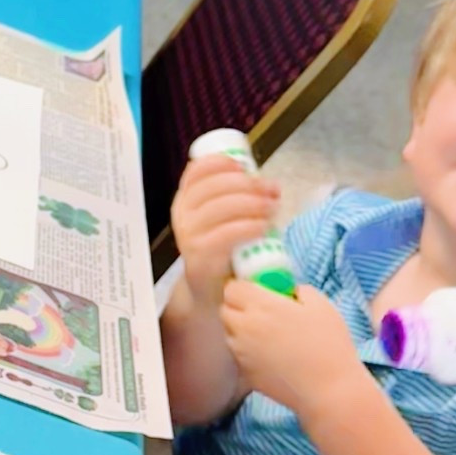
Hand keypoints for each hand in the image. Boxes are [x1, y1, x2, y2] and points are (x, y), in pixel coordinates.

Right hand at [170, 154, 281, 310]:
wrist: (211, 291)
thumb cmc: (223, 249)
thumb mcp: (224, 219)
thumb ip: (237, 199)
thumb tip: (268, 184)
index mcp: (186, 199)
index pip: (196, 171)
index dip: (220, 163)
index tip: (244, 166)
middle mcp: (182, 215)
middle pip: (212, 187)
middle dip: (247, 184)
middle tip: (271, 189)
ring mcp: (188, 236)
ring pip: (220, 208)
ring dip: (252, 204)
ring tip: (273, 208)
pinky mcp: (199, 257)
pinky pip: (226, 235)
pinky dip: (248, 227)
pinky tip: (264, 228)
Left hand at [220, 280, 364, 418]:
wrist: (328, 390)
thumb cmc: (329, 345)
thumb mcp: (321, 305)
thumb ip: (299, 290)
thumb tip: (289, 290)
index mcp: (262, 306)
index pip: (232, 288)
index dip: (243, 286)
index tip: (256, 289)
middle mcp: (245, 327)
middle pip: (226, 309)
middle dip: (238, 305)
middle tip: (260, 309)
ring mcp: (243, 352)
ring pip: (230, 332)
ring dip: (241, 328)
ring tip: (267, 333)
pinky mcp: (246, 373)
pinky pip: (239, 354)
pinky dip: (247, 350)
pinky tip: (271, 354)